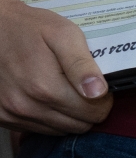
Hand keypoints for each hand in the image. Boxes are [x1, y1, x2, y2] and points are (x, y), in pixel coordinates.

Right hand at [0, 0, 111, 134]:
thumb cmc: (29, 27)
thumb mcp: (62, 34)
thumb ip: (82, 64)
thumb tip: (99, 92)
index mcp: (44, 87)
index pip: (94, 114)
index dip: (103, 100)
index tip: (97, 85)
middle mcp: (26, 106)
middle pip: (79, 126)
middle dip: (87, 109)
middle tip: (81, 87)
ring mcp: (11, 114)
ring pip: (60, 130)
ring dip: (67, 115)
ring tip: (61, 89)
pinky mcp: (2, 117)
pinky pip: (38, 129)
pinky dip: (47, 117)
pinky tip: (44, 96)